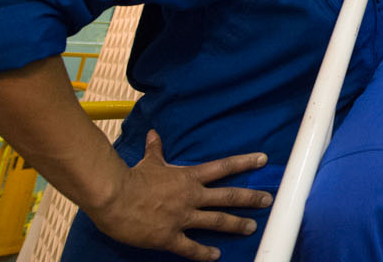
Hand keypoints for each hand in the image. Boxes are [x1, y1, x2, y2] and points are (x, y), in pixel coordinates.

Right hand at [85, 131, 270, 261]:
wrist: (114, 197)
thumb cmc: (131, 178)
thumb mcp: (148, 161)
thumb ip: (156, 149)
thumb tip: (155, 134)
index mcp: (188, 177)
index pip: (223, 167)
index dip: (244, 163)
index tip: (263, 159)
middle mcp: (191, 197)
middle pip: (227, 196)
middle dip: (250, 198)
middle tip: (268, 200)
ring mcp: (182, 218)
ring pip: (216, 222)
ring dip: (236, 225)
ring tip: (252, 227)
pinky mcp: (169, 237)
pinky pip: (191, 248)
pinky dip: (204, 253)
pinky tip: (216, 256)